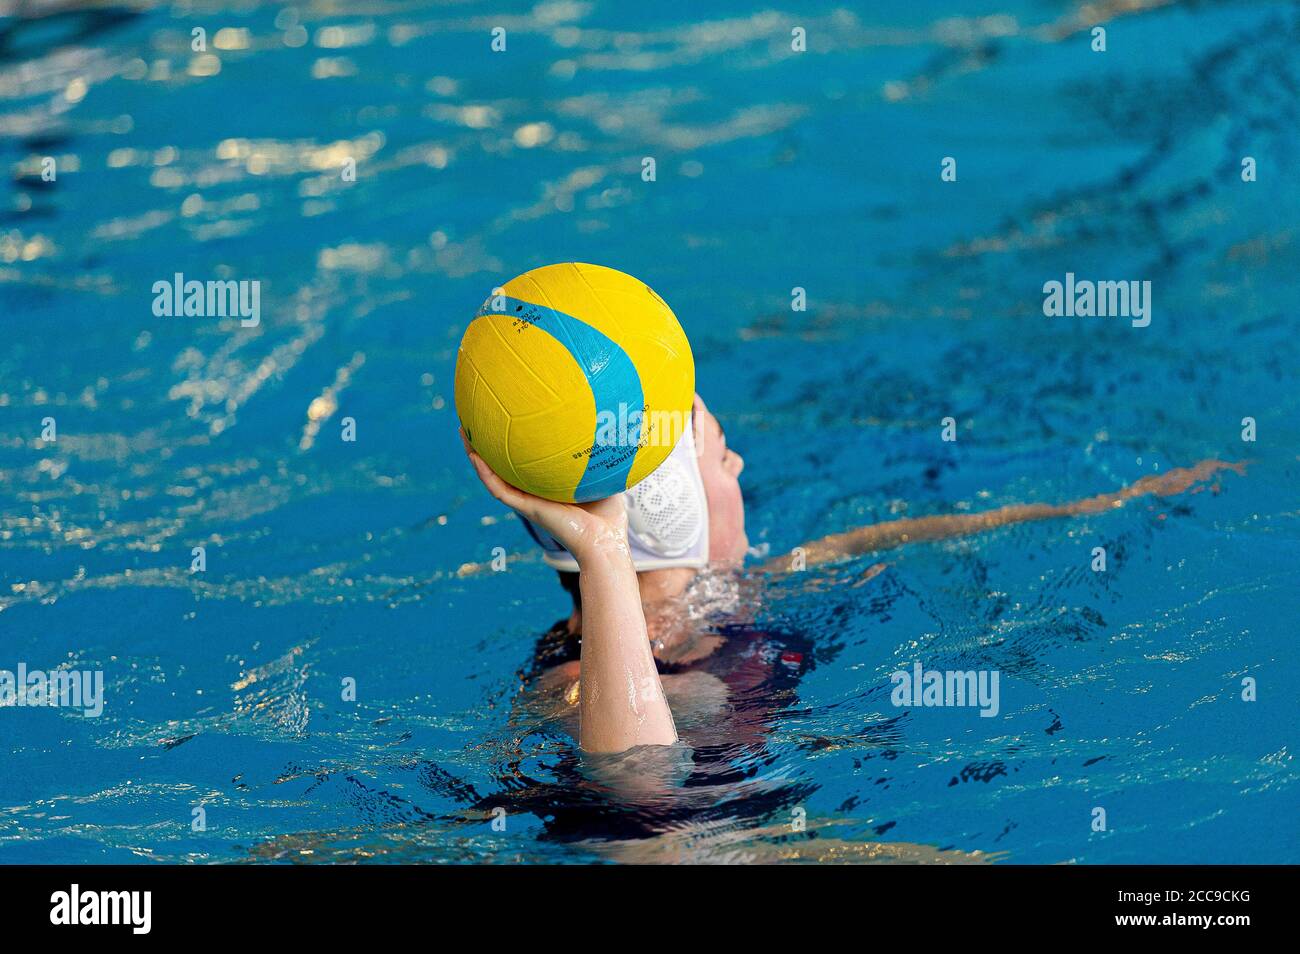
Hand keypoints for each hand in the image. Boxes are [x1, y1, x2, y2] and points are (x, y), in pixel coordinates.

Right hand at [460, 429, 628, 564]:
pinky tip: (475, 456)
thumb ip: (602, 456)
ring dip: (476, 455)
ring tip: (465, 432)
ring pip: (493, 476)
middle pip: (503, 466)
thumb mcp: (606, 477)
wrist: (605, 542)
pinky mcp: (527, 509)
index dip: (513, 444)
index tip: (505, 420)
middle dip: (488, 445)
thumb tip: (611, 427)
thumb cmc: (608, 517)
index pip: (525, 462)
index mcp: (549, 486)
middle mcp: (534, 492)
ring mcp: (527, 501)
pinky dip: (485, 473)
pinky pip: (499, 490)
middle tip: (476, 421)